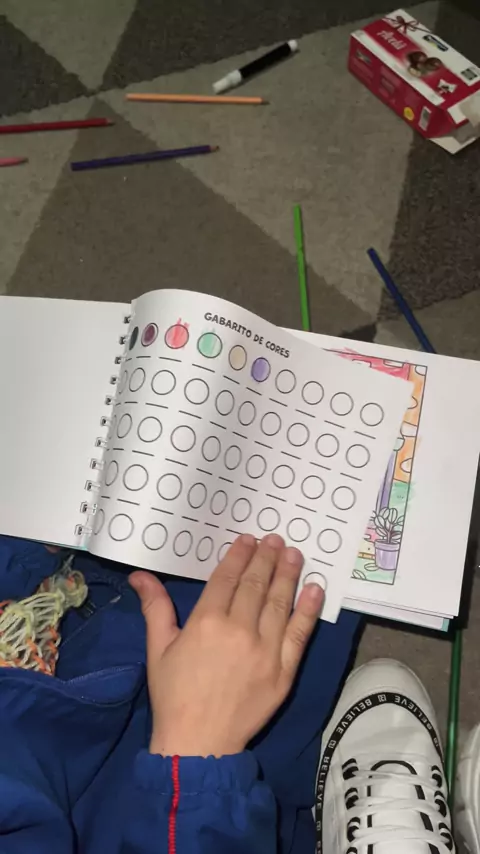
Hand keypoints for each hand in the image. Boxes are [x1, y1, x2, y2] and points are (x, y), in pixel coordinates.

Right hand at [129, 533, 323, 757]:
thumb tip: (139, 575)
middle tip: (275, 540)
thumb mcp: (158, 648)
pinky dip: (308, 610)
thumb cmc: (174, 694)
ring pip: (279, 603)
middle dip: (266, 559)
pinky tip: (314, 588)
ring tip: (294, 554)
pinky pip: (300, 634)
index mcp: (207, 621)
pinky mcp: (284, 671)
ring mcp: (265, 650)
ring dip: (288, 575)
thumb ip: (155, 607)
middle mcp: (239, 630)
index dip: (239, 555)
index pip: (228, 578)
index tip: (249, 540)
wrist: (198, 743)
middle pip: (256, 585)